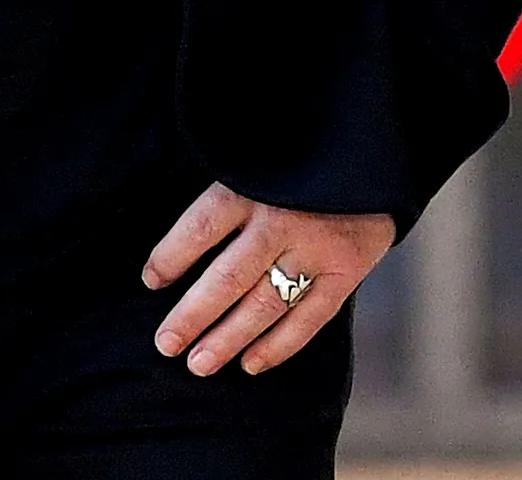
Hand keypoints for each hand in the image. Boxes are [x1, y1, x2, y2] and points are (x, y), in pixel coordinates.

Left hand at [144, 182, 393, 376]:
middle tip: (165, 344)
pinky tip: (250, 364)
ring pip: (263, 305)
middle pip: (227, 278)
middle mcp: (281, 219)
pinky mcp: (346, 271)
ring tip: (198, 364)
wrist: (371, 156)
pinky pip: (308, 319)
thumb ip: (227, 192)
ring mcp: (316, 248)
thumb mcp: (256, 157)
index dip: (170, 257)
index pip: (200, 228)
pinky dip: (279, 346)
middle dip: (192, 315)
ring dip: (228, 339)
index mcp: (252, 184)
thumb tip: (181, 239)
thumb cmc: (298, 157)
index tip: (150, 280)